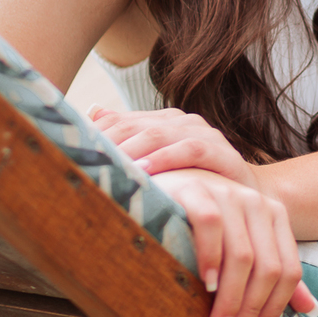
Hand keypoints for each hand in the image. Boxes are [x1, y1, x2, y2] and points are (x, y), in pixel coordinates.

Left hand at [88, 105, 257, 188]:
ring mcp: (206, 134)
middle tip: (83, 160)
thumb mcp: (156, 173)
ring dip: (134, 149)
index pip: (120, 121)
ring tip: (111, 165)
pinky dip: (166, 158)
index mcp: (164, 122)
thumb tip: (91, 113)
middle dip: (109, 141)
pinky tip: (146, 170)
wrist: (247, 203)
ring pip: (162, 132)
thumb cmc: (195, 188)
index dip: (96, 136)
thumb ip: (128, 147)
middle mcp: (184, 122)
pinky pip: (193, 149)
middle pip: (137, 125)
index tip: (70, 155)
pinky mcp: (225, 152)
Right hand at [88, 106, 317, 316]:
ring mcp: (227, 193)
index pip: (288, 270)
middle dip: (250, 310)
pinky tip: (203, 284)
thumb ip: (276, 273)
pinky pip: (211, 228)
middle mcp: (256, 202)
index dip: (273, 309)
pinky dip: (210, 260)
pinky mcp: (196, 190)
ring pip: (242, 256)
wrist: (162, 183)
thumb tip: (312, 310)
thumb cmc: (200, 224)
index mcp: (274, 215)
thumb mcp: (243, 245)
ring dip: (230, 298)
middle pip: (267, 268)